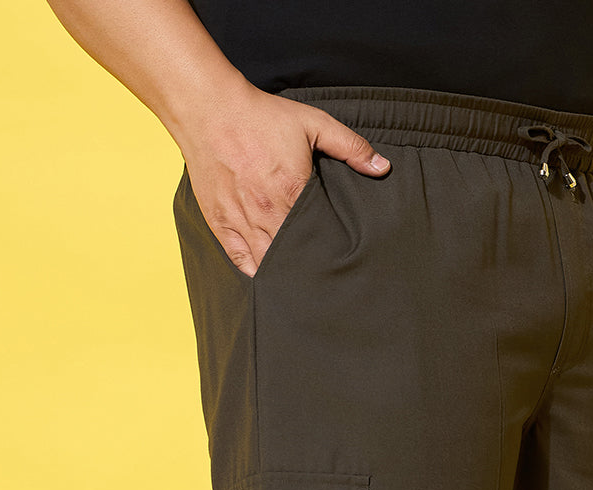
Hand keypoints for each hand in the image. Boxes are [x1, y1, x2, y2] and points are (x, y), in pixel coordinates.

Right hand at [178, 86, 391, 276]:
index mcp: (291, 191)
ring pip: (266, 263)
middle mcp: (265, 211)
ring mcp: (240, 219)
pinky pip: (239, 259)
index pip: (318, 236)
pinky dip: (254, 269)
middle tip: (323, 276)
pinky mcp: (219, 222)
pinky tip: (268, 272)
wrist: (209, 107)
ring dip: (282, 272)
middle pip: (292, 256)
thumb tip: (383, 168)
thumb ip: (351, 147)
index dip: (330, 250)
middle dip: (308, 266)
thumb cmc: (262, 116)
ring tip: (299, 279)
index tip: (340, 258)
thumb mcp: (312, 123)